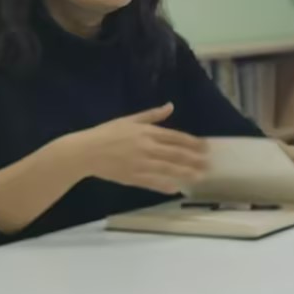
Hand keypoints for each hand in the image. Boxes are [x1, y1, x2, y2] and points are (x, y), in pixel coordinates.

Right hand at [62, 103, 207, 194]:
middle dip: (194, 159)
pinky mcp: (132, 177)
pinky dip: (165, 185)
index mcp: (146, 132)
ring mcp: (140, 164)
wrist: (84, 152)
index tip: (206, 147)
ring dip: (185, 173)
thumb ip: (152, 115)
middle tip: (209, 163)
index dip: (193, 142)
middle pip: (176, 153)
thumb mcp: (129, 120)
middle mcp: (146, 147)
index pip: (175, 137)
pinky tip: (176, 188)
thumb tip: (170, 105)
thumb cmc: (106, 133)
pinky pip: (153, 182)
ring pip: (168, 169)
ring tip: (200, 176)